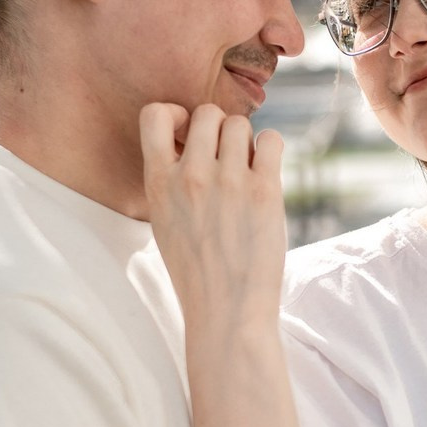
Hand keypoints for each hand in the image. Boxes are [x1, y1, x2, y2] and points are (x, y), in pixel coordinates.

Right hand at [138, 103, 286, 325]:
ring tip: (247, 172)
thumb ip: (172, 182)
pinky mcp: (264, 192)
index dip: (176, 115)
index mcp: (158, 185)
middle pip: (207, 114)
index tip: (188, 136)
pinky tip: (266, 174)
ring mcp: (228, 182)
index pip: (154, 115)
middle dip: (219, 130)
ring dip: (247, 142)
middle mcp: (191, 178)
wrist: (227, 313)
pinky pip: (272, 140)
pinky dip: (271, 150)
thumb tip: (194, 142)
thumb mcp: (165, 224)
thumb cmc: (198, 273)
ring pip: (240, 124)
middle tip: (227, 159)